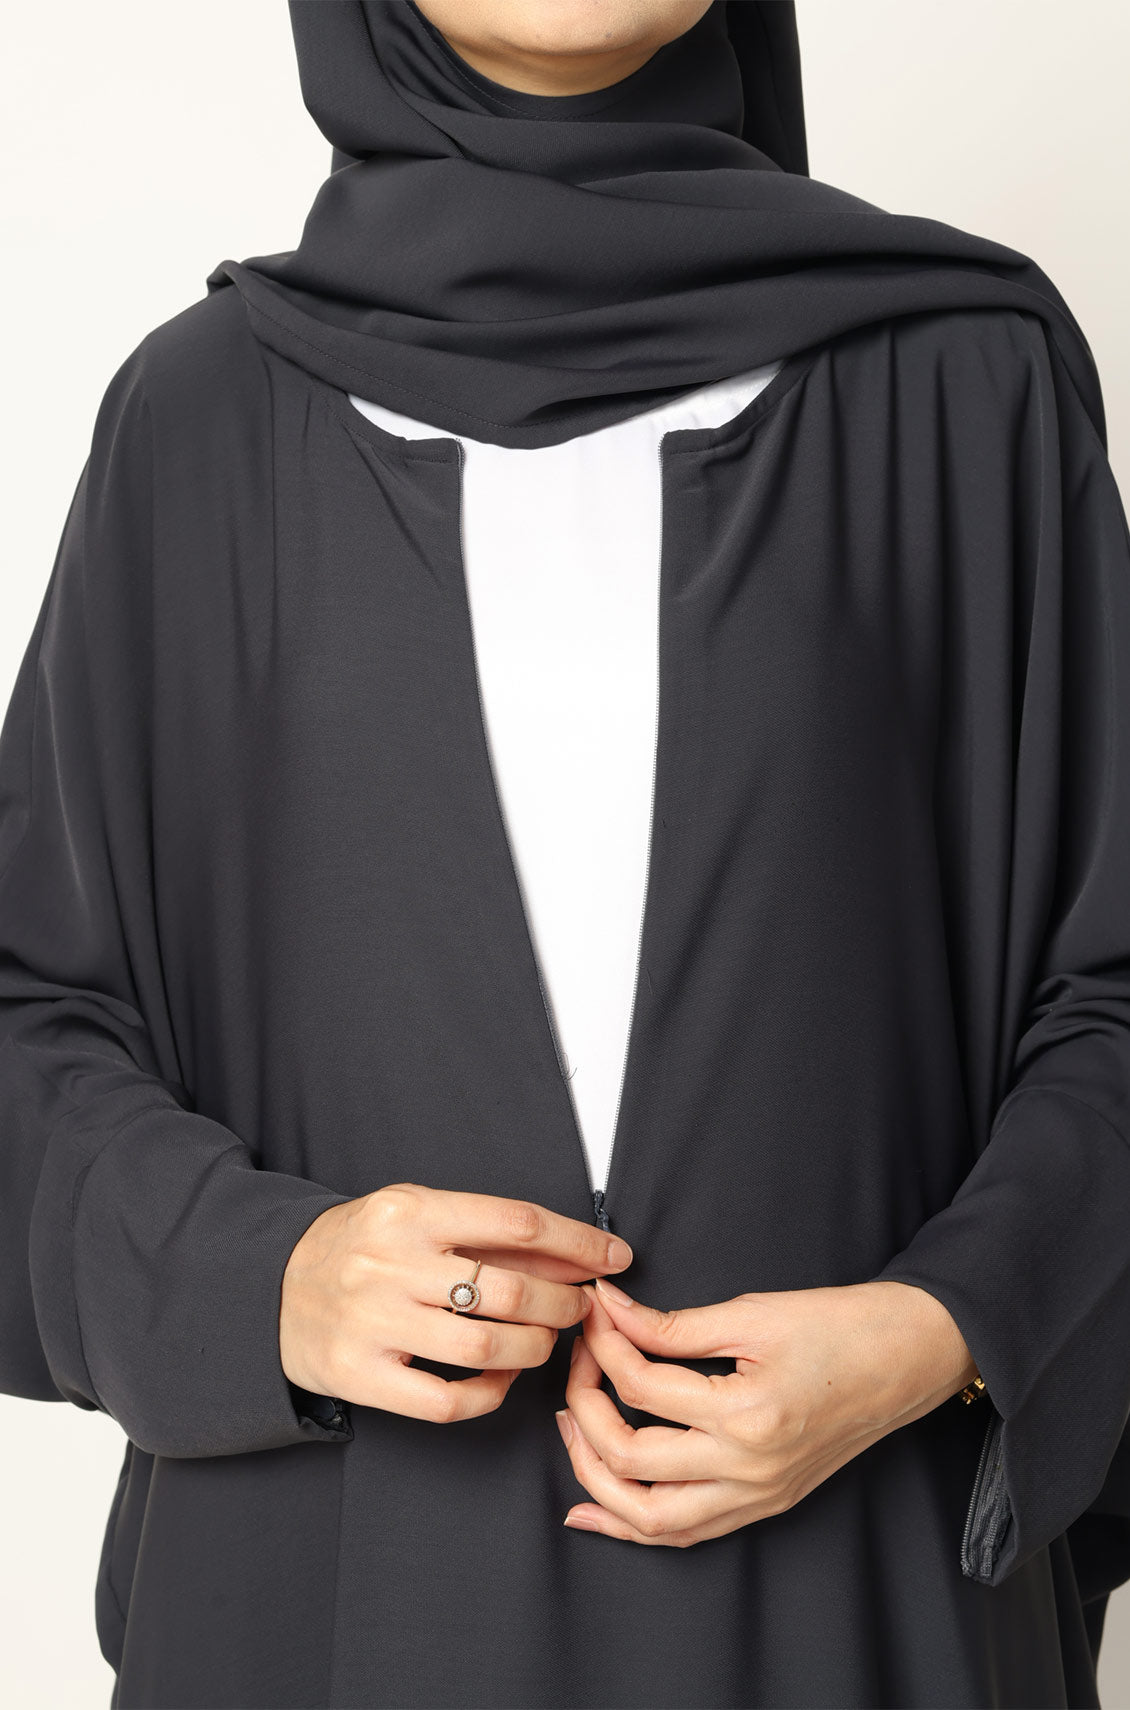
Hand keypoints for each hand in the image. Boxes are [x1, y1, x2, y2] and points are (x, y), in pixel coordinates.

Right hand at [280, 1182, 632, 1422]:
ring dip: (534, 1349)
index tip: (614, 1257)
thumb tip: (578, 1251)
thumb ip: (488, 1234)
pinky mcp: (359, 1376)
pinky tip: (501, 1381)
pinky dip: (488, 1396)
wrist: (272, 1287)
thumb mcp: (416, 1215)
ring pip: (485, 1349)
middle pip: (508, 1291)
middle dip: (562, 1303)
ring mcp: (371, 1323)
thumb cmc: (361, 1246)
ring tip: (544, 1342)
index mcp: (409, 1211)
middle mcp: (389, 1264)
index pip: (516, 1222)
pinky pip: (445, 1401)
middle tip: (580, 1308)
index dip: (578, 1242)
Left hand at [556, 1276, 977, 1544]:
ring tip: (572, 1425)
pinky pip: (683, 1532)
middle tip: (578, 1359)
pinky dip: (630, 1523)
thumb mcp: (753, 1313)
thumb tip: (609, 1311)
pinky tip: (591, 1505)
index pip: (641, 1386)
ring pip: (647, 1516)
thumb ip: (673, 1325)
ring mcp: (757, 1495)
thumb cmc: (842, 1325)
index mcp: (748, 1414)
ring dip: (594, 1473)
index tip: (594, 1309)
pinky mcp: (764, 1503)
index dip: (604, 1343)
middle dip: (583, 1404)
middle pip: (628, 1456)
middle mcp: (749, 1469)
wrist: (909, 1356)